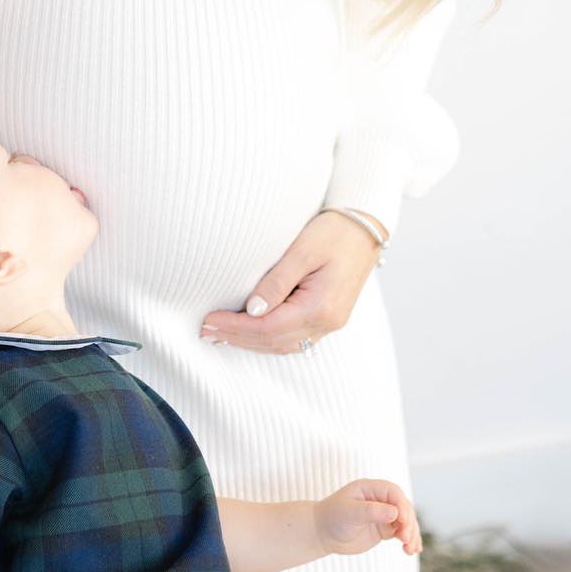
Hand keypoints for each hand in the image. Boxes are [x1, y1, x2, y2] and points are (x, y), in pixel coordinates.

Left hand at [201, 210, 383, 352]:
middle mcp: (328, 322)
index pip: (268, 327)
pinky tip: (250, 334)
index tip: (208, 319)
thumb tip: (252, 309)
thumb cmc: (335, 232)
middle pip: (274, 341)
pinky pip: (294, 338)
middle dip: (237, 337)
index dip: (235, 326)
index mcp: (321, 307)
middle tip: (204, 331)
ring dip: (251, 342)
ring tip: (220, 336)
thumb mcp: (302, 250)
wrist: (366, 227)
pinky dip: (269, 339)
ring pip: (284, 344)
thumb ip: (276, 281)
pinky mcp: (329, 316)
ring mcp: (331, 322)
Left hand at [314, 480, 421, 557]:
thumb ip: (372, 511)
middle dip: (408, 523)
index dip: (402, 506)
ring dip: (412, 534)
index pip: (393, 492)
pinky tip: (412, 551)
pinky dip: (409, 541)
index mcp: (370, 488)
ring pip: (406, 521)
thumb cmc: (332, 517)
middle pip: (403, 507)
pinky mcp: (384, 529)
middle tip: (405, 539)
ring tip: (411, 549)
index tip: (403, 521)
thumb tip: (395, 512)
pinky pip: (401, 533)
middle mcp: (379, 499)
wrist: (322, 533)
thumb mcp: (350, 512)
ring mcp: (383, 514)